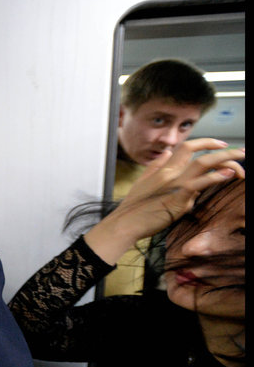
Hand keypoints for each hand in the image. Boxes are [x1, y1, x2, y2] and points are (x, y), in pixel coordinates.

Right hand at [85, 139, 243, 264]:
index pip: (187, 147)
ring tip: (241, 166)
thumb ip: (155, 166)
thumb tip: (165, 153)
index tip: (221, 145)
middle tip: (241, 153)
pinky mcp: (177, 199)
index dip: (206, 142)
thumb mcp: (142, 181)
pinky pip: (199, 183)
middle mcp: (170, 173)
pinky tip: (228, 176)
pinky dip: (215, 177)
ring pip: (204, 164)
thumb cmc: (133, 207)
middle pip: (201, 154)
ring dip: (226, 161)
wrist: (125, 223)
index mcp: (163, 169)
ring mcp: (174, 185)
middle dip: (225, 152)